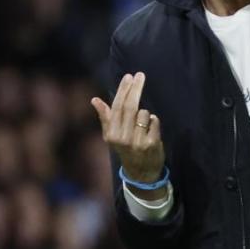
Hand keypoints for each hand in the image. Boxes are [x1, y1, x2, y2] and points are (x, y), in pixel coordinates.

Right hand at [90, 72, 165, 189]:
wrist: (141, 173)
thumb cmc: (126, 149)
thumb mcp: (112, 136)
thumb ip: (106, 117)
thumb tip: (94, 99)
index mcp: (111, 134)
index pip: (117, 107)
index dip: (123, 90)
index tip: (128, 76)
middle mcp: (123, 138)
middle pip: (130, 107)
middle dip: (135, 89)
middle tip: (140, 75)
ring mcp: (138, 141)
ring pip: (144, 113)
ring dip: (145, 113)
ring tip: (142, 125)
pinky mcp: (152, 144)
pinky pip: (154, 121)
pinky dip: (154, 121)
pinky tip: (150, 129)